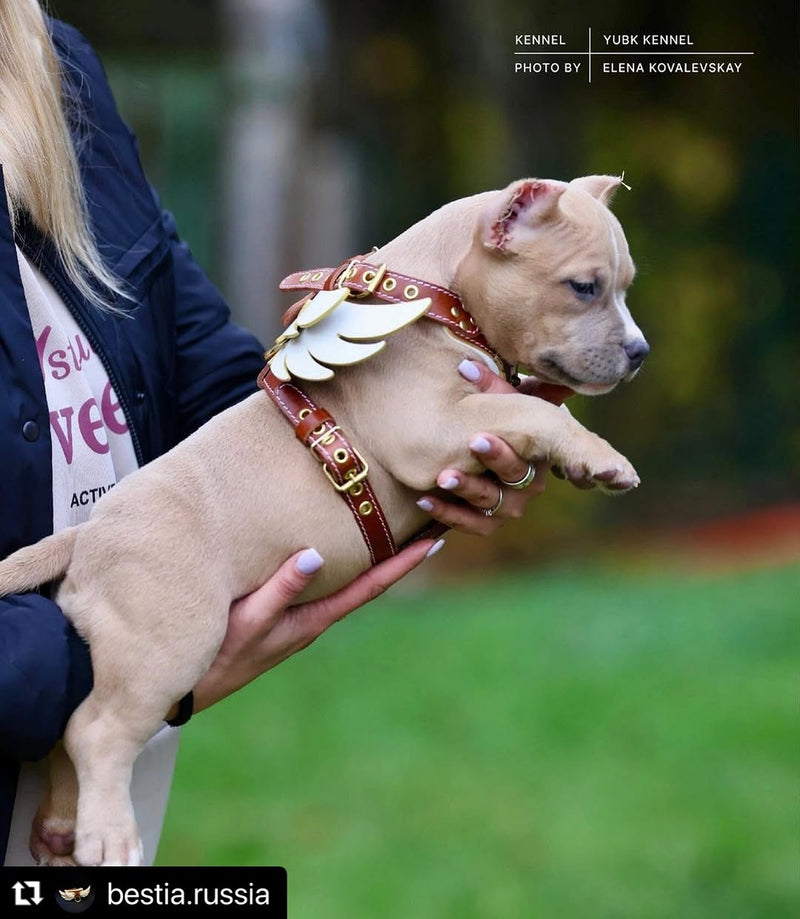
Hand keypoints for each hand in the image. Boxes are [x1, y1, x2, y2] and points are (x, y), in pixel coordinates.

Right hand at [176, 538, 441, 716]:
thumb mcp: (246, 621)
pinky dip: (343, 564)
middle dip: (399, 552)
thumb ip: (278, 590)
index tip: (435, 540)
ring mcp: (300, 617)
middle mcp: (315, 617)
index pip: (370, 587)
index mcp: (314, 620)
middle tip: (431, 522)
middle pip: (369, 580)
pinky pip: (322, 585)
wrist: (188, 688)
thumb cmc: (216, 655)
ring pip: (348, 581)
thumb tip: (315, 555)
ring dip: (375, 556)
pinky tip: (340, 549)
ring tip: (399, 526)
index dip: (404, 563)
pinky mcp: (282, 614)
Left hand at [414, 360, 570, 534]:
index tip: (477, 437)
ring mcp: (508, 506)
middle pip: (515, 478)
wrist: (475, 458)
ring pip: (491, 504)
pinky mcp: (487, 523)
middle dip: (491, 462)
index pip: (529, 453)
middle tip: (466, 447)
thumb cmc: (495, 424)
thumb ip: (487, 386)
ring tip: (442, 476)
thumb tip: (464, 367)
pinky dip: (448, 514)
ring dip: (466, 489)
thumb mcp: (496, 403)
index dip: (504, 449)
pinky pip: (471, 524)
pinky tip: (425, 499)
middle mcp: (529, 484)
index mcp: (538, 454)